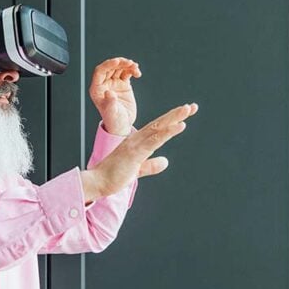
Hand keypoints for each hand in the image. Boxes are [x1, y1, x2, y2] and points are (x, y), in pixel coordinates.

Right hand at [81, 103, 198, 201]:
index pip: (157, 128)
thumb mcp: (137, 170)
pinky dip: (168, 132)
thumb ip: (151, 165)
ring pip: (158, 128)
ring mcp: (135, 145)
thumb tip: (165, 161)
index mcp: (136, 142)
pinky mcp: (135, 153)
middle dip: (176, 114)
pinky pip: (154, 140)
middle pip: (160, 123)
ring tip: (188, 109)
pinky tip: (180, 126)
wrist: (97, 182)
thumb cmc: (113, 176)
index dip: (172, 120)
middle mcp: (136, 139)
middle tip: (191, 106)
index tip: (185, 114)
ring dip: (174, 117)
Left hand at [89, 57, 141, 135]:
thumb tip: (108, 92)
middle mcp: (104, 84)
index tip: (118, 61)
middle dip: (120, 63)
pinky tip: (137, 73)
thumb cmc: (114, 121)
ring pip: (119, 68)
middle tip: (130, 63)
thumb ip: (110, 102)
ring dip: (127, 65)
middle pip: (110, 67)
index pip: (100, 72)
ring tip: (135, 67)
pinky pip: (126, 72)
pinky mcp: (123, 84)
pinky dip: (132, 70)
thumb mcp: (111, 113)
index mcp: (97, 89)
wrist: (123, 125)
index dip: (108, 64)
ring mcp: (113, 83)